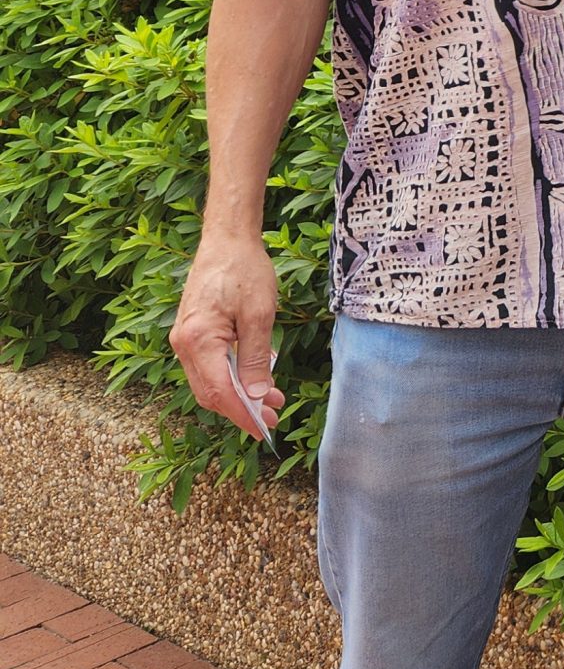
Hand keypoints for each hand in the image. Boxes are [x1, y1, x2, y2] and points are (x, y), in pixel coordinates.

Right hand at [170, 226, 283, 439]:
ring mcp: (184, 339)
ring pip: (208, 381)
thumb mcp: (260, 315)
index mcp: (198, 341)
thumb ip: (256, 358)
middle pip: (211, 392)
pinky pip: (208, 366)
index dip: (243, 414)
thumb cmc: (245, 271)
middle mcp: (183, 344)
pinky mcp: (191, 333)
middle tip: (274, 417)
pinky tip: (254, 379)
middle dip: (242, 409)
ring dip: (238, 394)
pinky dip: (230, 378)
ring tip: (272, 400)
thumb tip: (259, 396)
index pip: (220, 392)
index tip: (266, 429)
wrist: (226, 240)